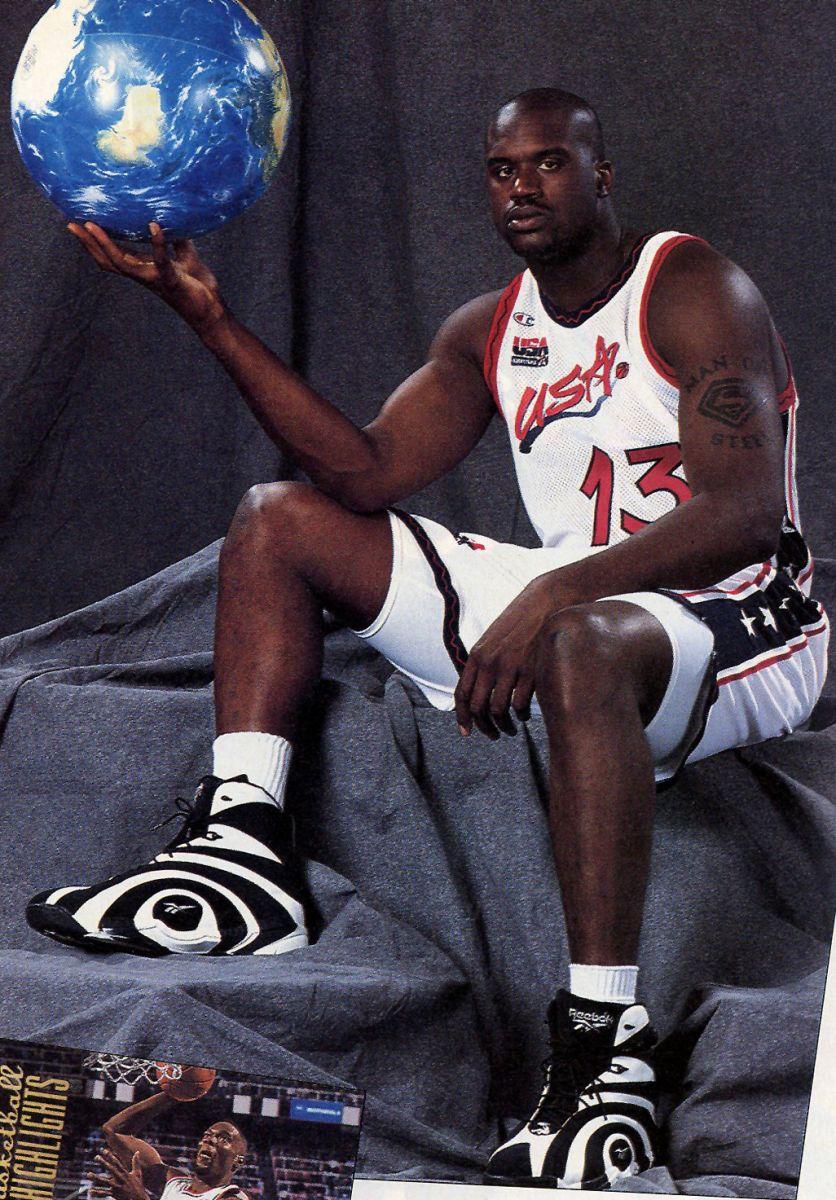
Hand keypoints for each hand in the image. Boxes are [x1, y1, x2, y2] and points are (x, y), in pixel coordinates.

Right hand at [68, 221, 225, 337]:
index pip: (114, 255)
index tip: (80, 224)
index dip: (96, 242)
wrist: (212, 310)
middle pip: (108, 260)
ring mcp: (154, 278)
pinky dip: (157, 244)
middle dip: (88, 244)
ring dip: (105, 244)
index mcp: (144, 268)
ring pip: (122, 263)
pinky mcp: (171, 280)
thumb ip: (176, 240)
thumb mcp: (184, 257)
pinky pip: (161, 261)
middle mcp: (143, 274)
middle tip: (71, 226)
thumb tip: (172, 217)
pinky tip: (153, 226)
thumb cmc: (197, 286)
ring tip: (92, 225)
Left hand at [90, 1150, 148, 1199]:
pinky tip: (90, 1191)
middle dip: (103, 1162)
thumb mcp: (138, 1173)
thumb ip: (136, 1162)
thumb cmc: (139, 1186)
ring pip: (105, 1181)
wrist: (139, 1199)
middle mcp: (120, 1178)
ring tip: (88, 1174)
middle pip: (110, 1169)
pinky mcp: (114, 1194)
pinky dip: (97, 1192)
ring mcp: (117, 1187)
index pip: (117, 1162)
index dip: (110, 1156)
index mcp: (125, 1173)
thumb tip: (137, 1151)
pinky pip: (104, 1193)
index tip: (104, 1150)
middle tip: (96, 1157)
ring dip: (96, 1178)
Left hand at [454, 575, 562, 739]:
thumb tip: (477, 690)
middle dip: (483, 727)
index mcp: (477, 656)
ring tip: (509, 729)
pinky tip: (524, 715)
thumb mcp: (493, 639)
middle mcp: (489, 663)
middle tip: (492, 735)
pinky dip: (521, 716)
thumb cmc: (520, 622)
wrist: (544, 603)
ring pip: (498, 711)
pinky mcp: (530, 671)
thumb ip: (483, 663)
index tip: (466, 731)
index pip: (462, 694)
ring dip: (503, 726)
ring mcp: (510, 667)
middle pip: (478, 707)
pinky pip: (520, 705)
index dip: (462, 717)